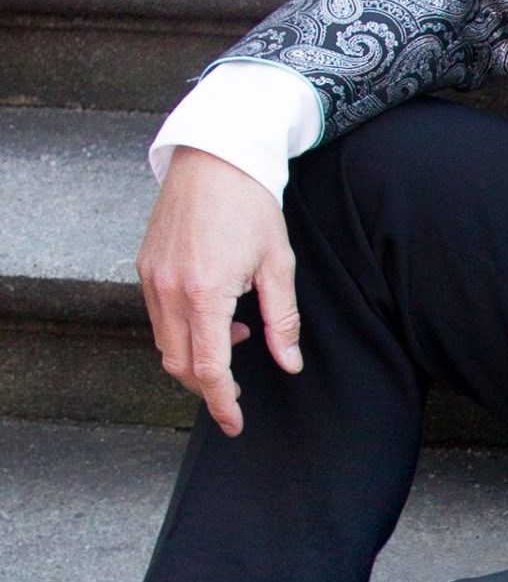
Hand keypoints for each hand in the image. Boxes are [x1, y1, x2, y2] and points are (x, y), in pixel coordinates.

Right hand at [135, 146, 301, 435]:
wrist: (215, 159)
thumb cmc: (252, 206)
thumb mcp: (278, 264)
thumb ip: (283, 319)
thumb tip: (288, 363)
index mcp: (205, 293)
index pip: (208, 368)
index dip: (222, 401)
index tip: (235, 422)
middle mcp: (169, 291)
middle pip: (179, 365)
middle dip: (207, 386)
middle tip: (237, 391)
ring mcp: (151, 280)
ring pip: (165, 344)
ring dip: (196, 357)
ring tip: (237, 337)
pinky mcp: (144, 269)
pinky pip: (158, 318)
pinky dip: (184, 332)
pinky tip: (218, 315)